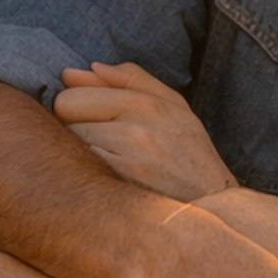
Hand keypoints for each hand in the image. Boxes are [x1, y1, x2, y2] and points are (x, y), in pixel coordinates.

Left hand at [56, 61, 235, 199]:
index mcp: (148, 104)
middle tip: (97, 144)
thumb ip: (129, 79)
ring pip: (68, 146)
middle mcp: (136, 131)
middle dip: (71, 127)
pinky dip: (83, 178)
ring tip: (105, 166)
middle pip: (64, 116)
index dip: (75, 109)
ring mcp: (126, 164)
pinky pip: (78, 174)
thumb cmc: (190, 155)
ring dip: (77, 155)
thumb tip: (79, 70)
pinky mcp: (119, 192)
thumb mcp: (173, 107)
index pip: (72, 95)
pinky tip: (104, 183)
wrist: (213, 207)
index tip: (91, 121)